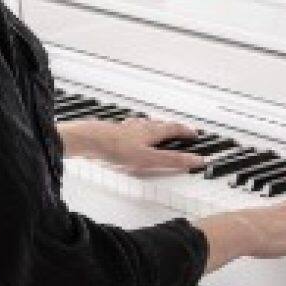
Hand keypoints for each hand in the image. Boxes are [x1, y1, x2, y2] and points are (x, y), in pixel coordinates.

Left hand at [57, 117, 206, 173]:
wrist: (90, 140)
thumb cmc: (117, 148)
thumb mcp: (149, 159)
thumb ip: (172, 160)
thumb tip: (195, 160)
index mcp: (153, 131)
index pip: (174, 128)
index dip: (186, 131)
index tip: (195, 133)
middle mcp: (142, 126)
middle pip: (162, 124)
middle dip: (173, 127)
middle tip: (181, 129)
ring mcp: (128, 127)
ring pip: (146, 124)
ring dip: (156, 126)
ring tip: (159, 128)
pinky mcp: (115, 130)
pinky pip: (131, 127)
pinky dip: (137, 128)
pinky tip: (130, 132)